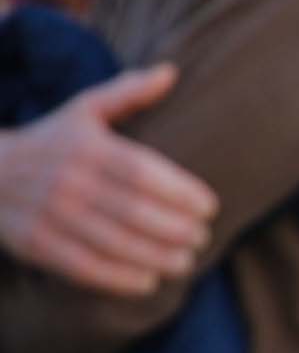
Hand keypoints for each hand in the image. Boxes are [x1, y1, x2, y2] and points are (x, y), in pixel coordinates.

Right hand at [0, 67, 217, 293]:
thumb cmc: (50, 140)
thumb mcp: (83, 109)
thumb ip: (127, 93)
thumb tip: (170, 71)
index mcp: (86, 148)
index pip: (141, 172)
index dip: (181, 192)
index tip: (209, 206)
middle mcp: (67, 181)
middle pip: (132, 211)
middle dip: (175, 229)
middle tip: (202, 237)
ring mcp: (49, 214)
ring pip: (112, 242)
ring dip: (156, 257)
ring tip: (186, 262)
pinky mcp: (35, 244)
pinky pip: (83, 267)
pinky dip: (119, 279)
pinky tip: (149, 281)